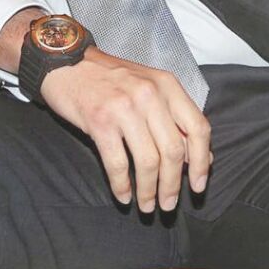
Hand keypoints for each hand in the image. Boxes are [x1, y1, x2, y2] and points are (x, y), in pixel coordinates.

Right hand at [41, 46, 212, 213]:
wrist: (66, 63)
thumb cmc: (110, 78)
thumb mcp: (149, 88)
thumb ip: (175, 119)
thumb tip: (201, 157)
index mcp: (167, 86)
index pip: (197, 128)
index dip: (202, 162)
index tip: (198, 185)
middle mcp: (150, 95)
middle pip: (173, 151)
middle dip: (173, 185)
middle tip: (168, 205)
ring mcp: (125, 108)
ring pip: (148, 161)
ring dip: (149, 190)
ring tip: (148, 205)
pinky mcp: (100, 121)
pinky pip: (117, 164)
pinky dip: (122, 185)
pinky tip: (123, 196)